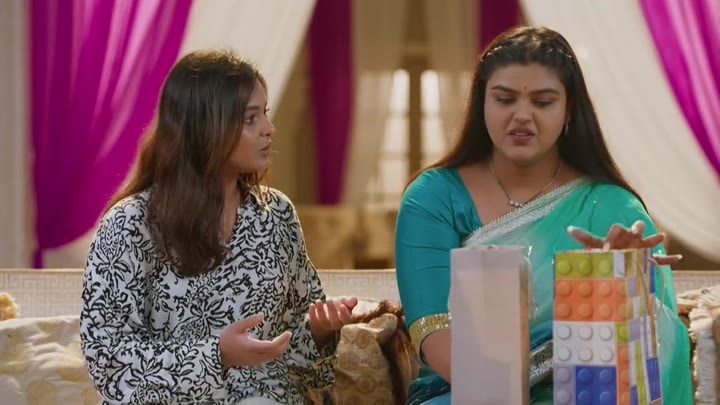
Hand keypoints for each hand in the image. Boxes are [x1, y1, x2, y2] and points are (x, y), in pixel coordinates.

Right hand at [218, 313, 291, 367]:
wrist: (217, 354)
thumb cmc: (226, 339)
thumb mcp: (237, 327)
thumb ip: (250, 321)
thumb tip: (262, 315)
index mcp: (252, 347)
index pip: (272, 346)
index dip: (282, 340)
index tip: (288, 332)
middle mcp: (255, 356)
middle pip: (275, 353)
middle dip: (284, 344)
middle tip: (288, 334)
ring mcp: (254, 361)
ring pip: (272, 357)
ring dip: (280, 348)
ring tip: (284, 338)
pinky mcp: (253, 362)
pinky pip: (267, 358)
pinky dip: (274, 351)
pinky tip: (274, 344)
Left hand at [309, 297, 357, 347]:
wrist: (327, 313)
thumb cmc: (338, 307)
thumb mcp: (345, 303)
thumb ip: (350, 302)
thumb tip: (354, 299)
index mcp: (344, 320)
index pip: (346, 319)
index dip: (344, 313)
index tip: (342, 305)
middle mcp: (335, 324)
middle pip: (335, 321)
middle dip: (332, 311)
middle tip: (330, 301)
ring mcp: (325, 324)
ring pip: (323, 321)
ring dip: (321, 311)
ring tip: (318, 301)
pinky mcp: (316, 322)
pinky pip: (314, 319)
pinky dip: (312, 313)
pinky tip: (312, 305)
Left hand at [567, 220, 681, 265]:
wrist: (617, 265)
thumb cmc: (606, 253)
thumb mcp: (594, 246)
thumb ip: (584, 238)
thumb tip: (568, 229)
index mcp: (618, 235)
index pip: (617, 228)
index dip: (614, 234)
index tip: (609, 242)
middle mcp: (631, 238)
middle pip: (637, 228)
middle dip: (638, 228)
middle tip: (637, 230)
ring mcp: (642, 248)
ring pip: (650, 240)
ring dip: (654, 238)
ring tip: (659, 237)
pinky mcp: (649, 260)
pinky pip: (661, 259)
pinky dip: (669, 259)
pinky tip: (677, 258)